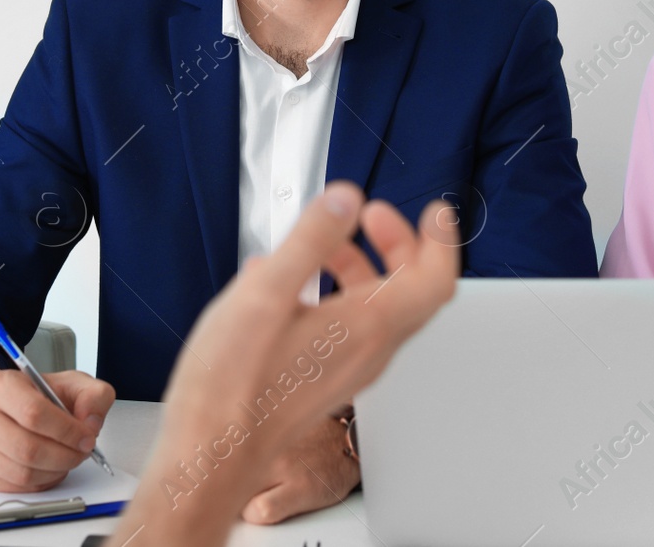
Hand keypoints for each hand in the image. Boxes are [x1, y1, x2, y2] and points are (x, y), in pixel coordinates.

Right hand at [0, 366, 113, 492]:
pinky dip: (41, 482)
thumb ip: (93, 396)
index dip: (66, 431)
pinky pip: (15, 487)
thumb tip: (91, 423)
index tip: (87, 438)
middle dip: (64, 456)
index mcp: (3, 386)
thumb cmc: (38, 396)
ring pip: (21, 473)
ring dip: (55, 472)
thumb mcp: (71, 383)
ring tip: (67, 459)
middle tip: (82, 453)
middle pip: (27, 449)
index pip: (33, 413)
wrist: (5, 407)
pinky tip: (50, 468)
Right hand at [110, 180, 459, 543]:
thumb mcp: (264, 295)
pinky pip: (348, 328)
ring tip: (325, 244)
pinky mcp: (324, 379)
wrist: (212, 453)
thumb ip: (309, 241)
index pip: (434, 281)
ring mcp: (347, 369)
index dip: (441, 240)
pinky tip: (288, 285)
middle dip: (397, 243)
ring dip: (361, 267)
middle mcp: (366, 351)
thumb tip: (344, 200)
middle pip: (410, 291)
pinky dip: (334, 294)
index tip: (435, 212)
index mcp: (365, 327)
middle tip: (370, 215)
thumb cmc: (232, 386)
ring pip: (377, 309)